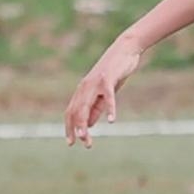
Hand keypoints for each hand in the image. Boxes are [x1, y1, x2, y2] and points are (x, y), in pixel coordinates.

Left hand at [65, 32, 144, 147]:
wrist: (124, 49)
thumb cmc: (114, 72)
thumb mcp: (103, 93)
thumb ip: (95, 108)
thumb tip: (88, 124)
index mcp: (82, 90)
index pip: (71, 112)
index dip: (69, 127)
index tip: (71, 142)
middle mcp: (84, 87)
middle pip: (75, 111)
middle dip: (76, 129)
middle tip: (81, 143)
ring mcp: (95, 83)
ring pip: (86, 106)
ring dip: (84, 123)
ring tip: (86, 137)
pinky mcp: (108, 79)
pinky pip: (108, 97)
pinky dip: (109, 109)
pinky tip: (112, 121)